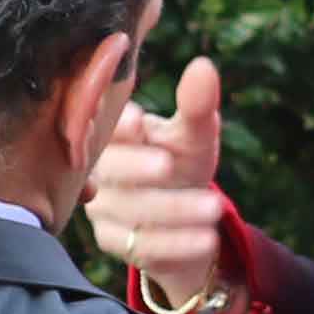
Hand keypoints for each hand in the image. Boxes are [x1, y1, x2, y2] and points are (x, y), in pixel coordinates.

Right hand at [86, 55, 228, 304]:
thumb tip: (203, 67)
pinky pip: (141, 245)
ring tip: (213, 208)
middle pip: (110, 168)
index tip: (135, 121)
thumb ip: (196, 105)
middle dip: (138, 167)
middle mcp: (99, 168)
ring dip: (174, 210)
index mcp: (113, 133)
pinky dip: (177, 243)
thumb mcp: (194, 135)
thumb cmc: (181, 163)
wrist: (186, 218)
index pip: (101, 124)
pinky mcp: (112, 241)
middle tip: (169, 164)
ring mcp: (102, 206)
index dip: (114, 125)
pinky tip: (207, 238)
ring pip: (130, 211)